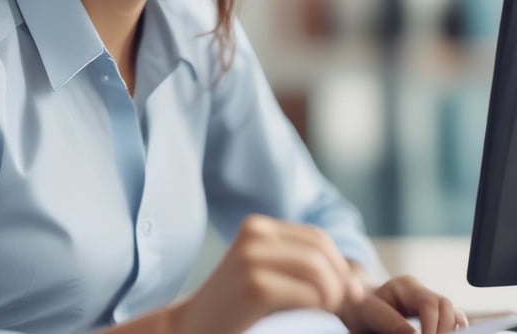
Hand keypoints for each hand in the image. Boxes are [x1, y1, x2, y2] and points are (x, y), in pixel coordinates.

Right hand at [173, 215, 364, 333]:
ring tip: (325, 318)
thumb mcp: (267, 276)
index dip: (338, 268)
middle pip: (323, 252)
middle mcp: (254, 234)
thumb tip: (357, 282)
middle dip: (340, 284)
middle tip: (338, 313)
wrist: (193, 330)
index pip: (318, 239)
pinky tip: (309, 322)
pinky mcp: (254, 286)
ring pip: (320, 271)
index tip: (339, 299)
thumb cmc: (237, 312)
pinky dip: (320, 311)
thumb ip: (304, 269)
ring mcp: (252, 258)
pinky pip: (310, 294)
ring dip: (333, 299)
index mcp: (257, 227)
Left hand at [338, 274, 468, 333]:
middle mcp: (420, 290)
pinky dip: (452, 331)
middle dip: (444, 330)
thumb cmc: (361, 309)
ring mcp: (428, 299)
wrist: (356, 305)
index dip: (432, 328)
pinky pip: (452, 320)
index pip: (429, 304)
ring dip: (451, 331)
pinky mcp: (433, 312)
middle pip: (445, 306)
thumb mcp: (369, 313)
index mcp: (403, 286)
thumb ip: (391, 323)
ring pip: (453, 313)